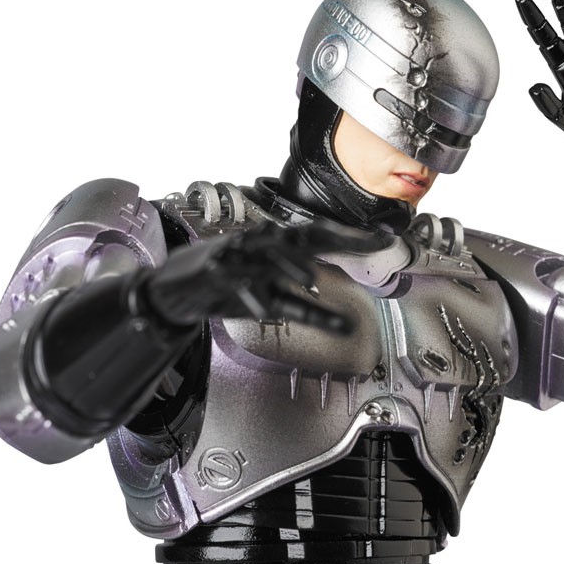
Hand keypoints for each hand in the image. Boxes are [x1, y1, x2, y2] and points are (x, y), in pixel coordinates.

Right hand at [145, 220, 374, 332]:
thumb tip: (349, 327)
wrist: (177, 289)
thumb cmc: (230, 289)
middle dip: (337, 238)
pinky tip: (264, 311)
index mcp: (279, 247)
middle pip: (304, 237)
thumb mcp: (273, 301)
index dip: (354, 238)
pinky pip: (237, 285)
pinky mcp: (216, 273)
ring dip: (290, 265)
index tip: (386, 241)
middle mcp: (263, 244)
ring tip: (311, 279)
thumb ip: (309, 310)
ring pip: (269, 253)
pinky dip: (251, 297)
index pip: (322, 237)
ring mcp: (240, 256)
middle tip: (367, 243)